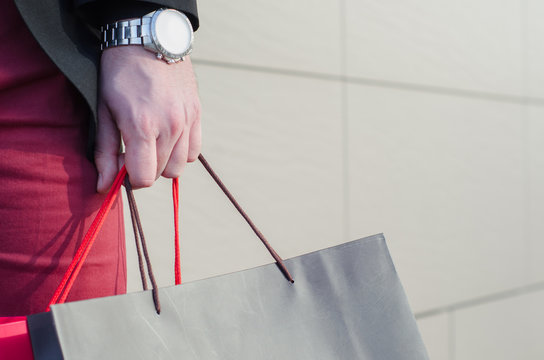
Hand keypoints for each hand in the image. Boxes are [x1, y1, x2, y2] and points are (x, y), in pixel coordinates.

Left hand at [95, 46, 200, 192]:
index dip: (130, 178)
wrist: (147, 41)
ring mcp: (187, 121)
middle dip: (145, 168)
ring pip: (178, 167)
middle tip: (134, 150)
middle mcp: (169, 126)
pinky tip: (168, 137)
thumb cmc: (119, 76)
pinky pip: (193, 151)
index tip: (123, 165)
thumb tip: (105, 187)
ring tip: (152, 142)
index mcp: (142, 127)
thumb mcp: (104, 112)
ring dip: (163, 161)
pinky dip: (181, 151)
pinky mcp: (197, 114)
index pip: (144, 178)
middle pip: (160, 173)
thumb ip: (105, 152)